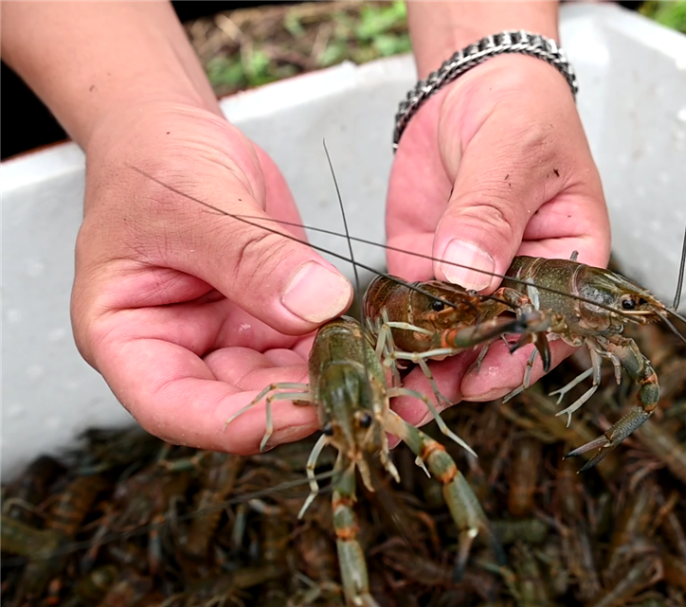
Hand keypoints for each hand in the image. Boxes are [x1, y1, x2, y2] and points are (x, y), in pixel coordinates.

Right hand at [72, 102, 353, 453]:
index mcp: (125, 337)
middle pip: (236, 403)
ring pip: (280, 384)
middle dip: (298, 401)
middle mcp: (177, 350)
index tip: (302, 409)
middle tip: (360, 386)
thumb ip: (252, 258)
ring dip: (328, 379)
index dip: (237, 422)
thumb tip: (317, 305)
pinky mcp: (269, 320)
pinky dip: (340, 349)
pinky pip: (307, 350)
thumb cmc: (157, 162)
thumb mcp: (197, 202)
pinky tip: (375, 343)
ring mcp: (226, 339)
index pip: (173, 407)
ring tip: (378, 365)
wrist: (180, 134)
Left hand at [385, 55, 611, 426]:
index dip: (518, 359)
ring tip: (388, 397)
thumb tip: (468, 276)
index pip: (551, 327)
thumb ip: (490, 215)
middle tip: (417, 401)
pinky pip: (410, 314)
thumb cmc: (520, 114)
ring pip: (450, 341)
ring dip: (421, 369)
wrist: (471, 85)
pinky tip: (369, 356)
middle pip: (496, 346)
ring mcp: (470, 282)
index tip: (481, 376)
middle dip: (459, 376)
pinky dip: (391, 338)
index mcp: (568, 264)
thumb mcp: (514, 155)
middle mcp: (521, 285)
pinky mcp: (425, 271)